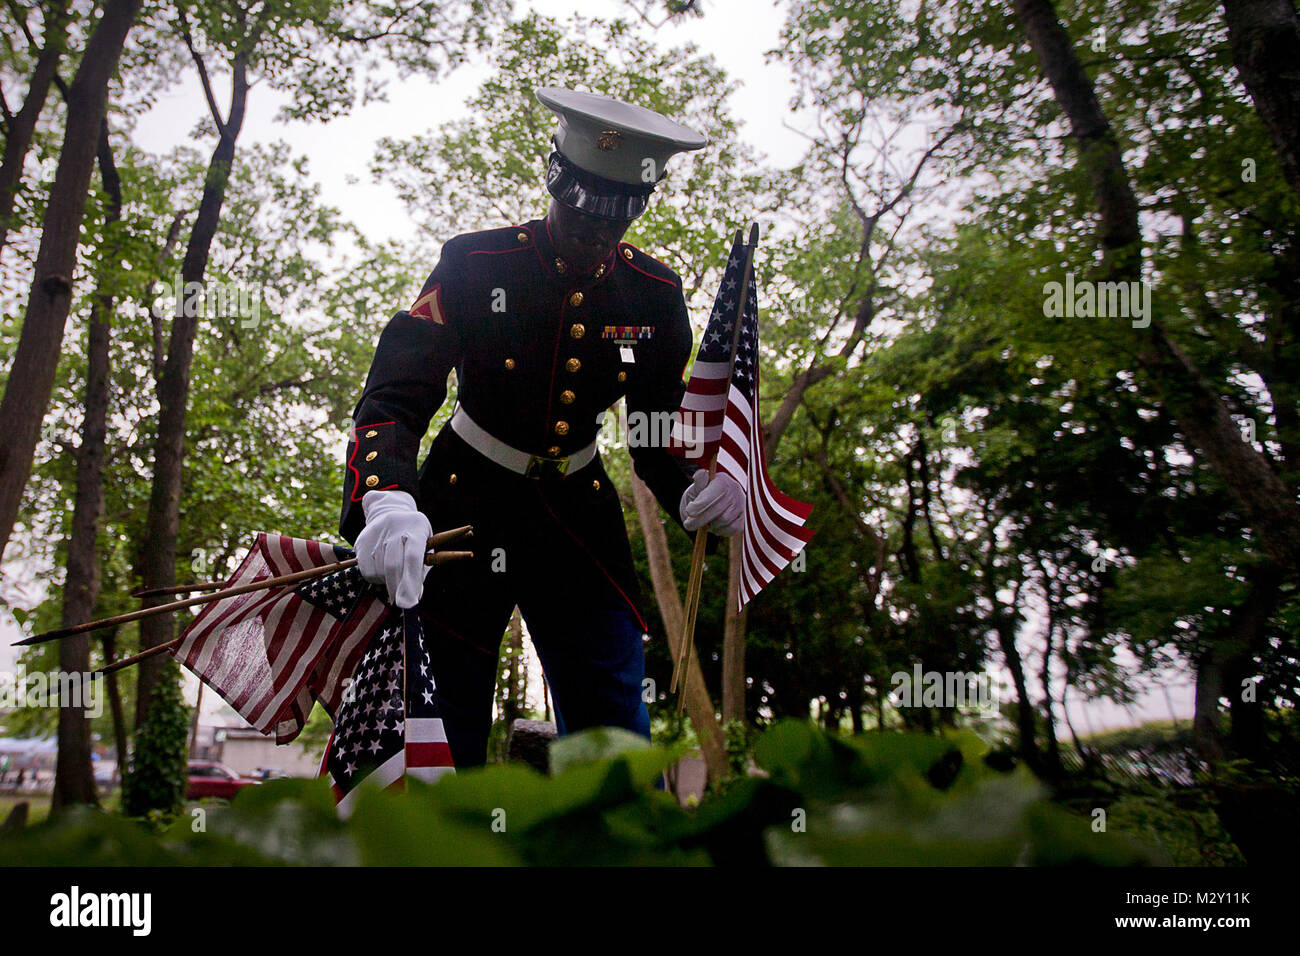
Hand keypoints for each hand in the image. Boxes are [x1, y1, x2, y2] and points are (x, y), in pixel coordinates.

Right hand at [355, 490, 433, 607]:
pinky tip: (382, 569)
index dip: (411, 582)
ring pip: (379, 570)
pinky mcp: (362, 542)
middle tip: (402, 603)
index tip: (409, 604)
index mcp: (416, 528)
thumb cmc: (414, 538)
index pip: (412, 557)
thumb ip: (420, 572)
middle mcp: (395, 529)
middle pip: (393, 565)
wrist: (390, 512)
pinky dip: (376, 578)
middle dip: (397, 588)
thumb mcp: (425, 548)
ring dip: (387, 582)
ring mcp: (376, 534)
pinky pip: (367, 570)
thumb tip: (412, 598)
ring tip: (394, 575)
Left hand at [679, 470, 744, 536]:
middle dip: (700, 519)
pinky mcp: (745, 516)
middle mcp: (735, 490)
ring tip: (705, 522)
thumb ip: (698, 484)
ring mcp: (742, 503)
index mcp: (722, 480)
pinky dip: (721, 531)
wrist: (715, 503)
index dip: (699, 505)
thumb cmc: (702, 495)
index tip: (688, 511)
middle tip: (688, 525)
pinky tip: (715, 526)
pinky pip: (733, 528)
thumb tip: (699, 474)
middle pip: (717, 510)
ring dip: (711, 525)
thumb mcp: (696, 488)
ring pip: (724, 520)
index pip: (712, 494)